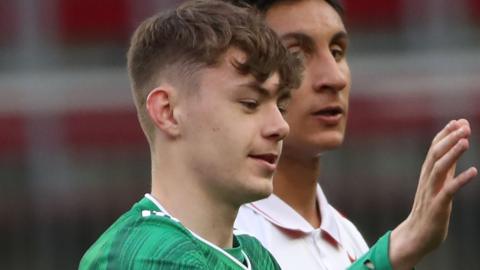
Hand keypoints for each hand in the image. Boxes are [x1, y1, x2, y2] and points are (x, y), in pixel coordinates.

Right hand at [389, 119, 476, 269]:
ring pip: (439, 168)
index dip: (445, 134)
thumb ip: (446, 166)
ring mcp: (431, 192)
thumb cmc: (430, 209)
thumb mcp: (437, 184)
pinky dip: (460, 180)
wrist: (417, 235)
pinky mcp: (437, 207)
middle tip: (464, 126)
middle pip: (435, 154)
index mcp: (427, 173)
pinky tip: (474, 172)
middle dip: (450, 139)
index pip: (434, 148)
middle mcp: (427, 179)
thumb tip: (455, 146)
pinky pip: (448, 191)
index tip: (458, 121)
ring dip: (452, 154)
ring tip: (466, 141)